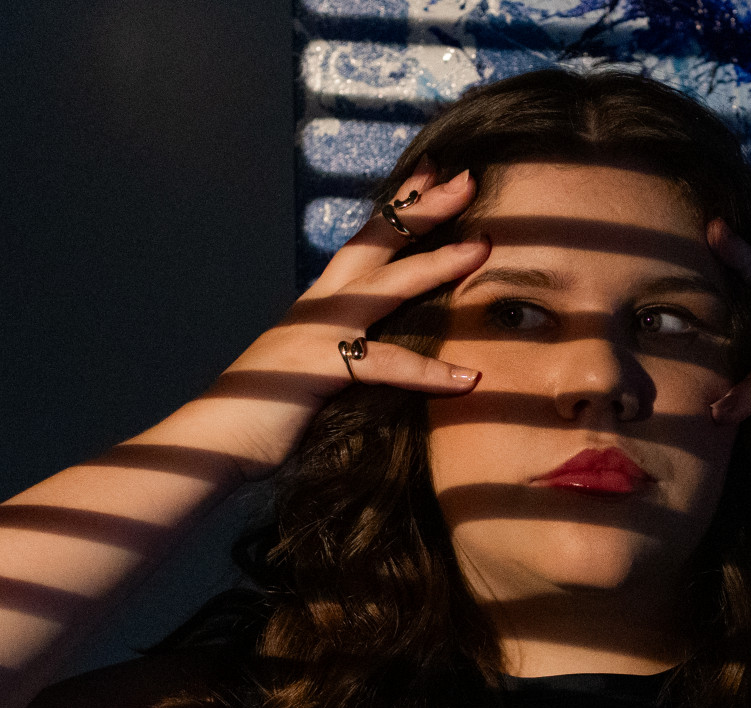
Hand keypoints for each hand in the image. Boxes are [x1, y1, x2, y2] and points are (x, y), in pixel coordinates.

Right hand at [201, 157, 488, 479]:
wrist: (215, 441)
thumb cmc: (269, 410)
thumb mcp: (316, 366)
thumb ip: (347, 347)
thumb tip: (380, 346)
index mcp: (321, 302)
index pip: (367, 240)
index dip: (401, 205)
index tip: (435, 172)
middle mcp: (320, 305)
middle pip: (378, 241)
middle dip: (423, 208)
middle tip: (467, 177)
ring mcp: (318, 330)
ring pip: (388, 285)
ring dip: (438, 264)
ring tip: (483, 248)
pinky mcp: (319, 366)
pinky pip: (385, 365)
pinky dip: (429, 373)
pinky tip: (469, 377)